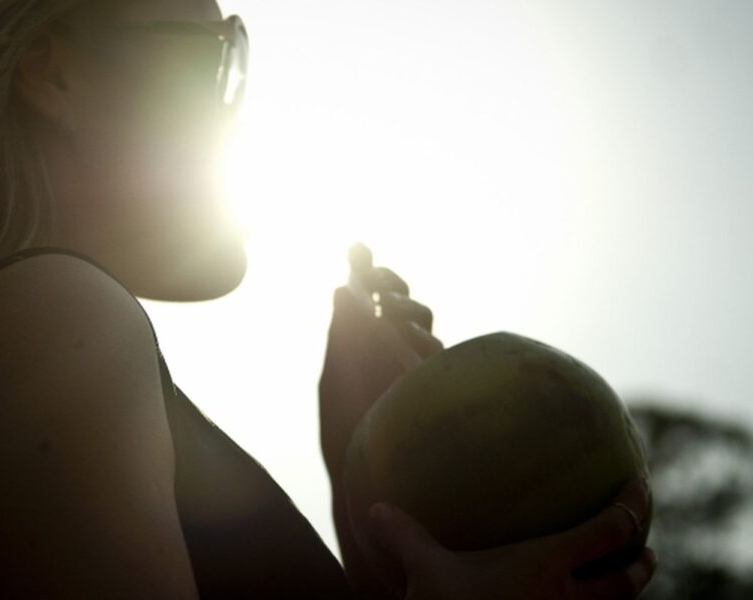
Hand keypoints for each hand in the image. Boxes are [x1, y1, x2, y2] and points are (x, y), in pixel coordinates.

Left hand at [319, 244, 441, 476]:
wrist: (361, 469)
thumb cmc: (345, 422)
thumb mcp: (337, 370)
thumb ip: (343, 329)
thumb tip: (340, 285)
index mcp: (370, 339)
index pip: (377, 295)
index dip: (371, 270)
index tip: (357, 250)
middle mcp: (397, 346)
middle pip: (403, 300)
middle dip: (389, 283)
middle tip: (371, 280)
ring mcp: (417, 362)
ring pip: (420, 320)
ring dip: (402, 308)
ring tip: (382, 308)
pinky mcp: (433, 381)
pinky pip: (432, 350)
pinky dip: (417, 338)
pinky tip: (399, 334)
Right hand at [364, 478, 657, 599]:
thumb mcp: (425, 571)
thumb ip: (405, 536)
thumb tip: (375, 508)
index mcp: (548, 565)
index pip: (608, 530)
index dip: (632, 505)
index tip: (640, 485)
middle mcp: (568, 598)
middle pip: (625, 579)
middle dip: (640, 561)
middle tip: (645, 548)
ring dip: (627, 595)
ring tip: (627, 585)